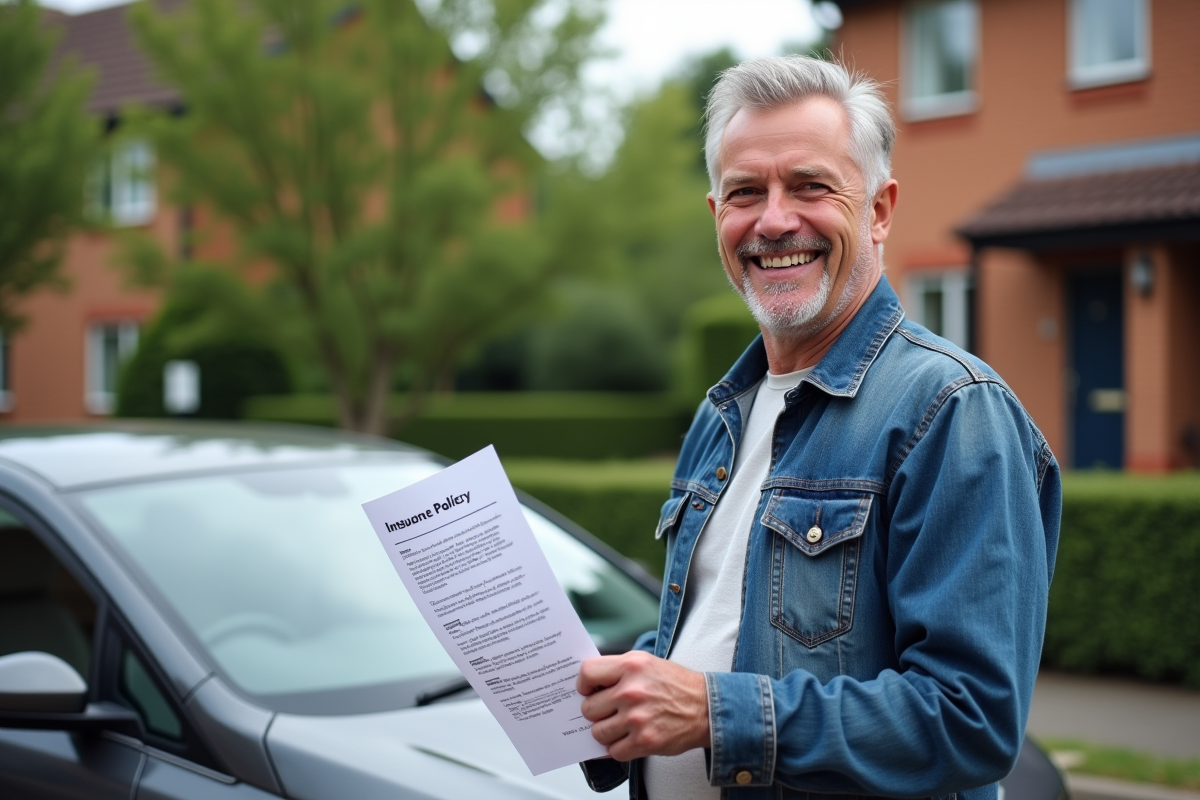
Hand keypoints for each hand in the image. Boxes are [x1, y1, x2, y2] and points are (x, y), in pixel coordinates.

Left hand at [576, 650, 709, 760]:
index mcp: (631, 666)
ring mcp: (637, 717)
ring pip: (598, 732)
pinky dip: (619, 748)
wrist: (706, 708)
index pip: (587, 673)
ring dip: (606, 732)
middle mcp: (631, 690)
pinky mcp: (645, 741)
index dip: (583, 684)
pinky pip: (614, 751)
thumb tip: (589, 683)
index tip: (588, 690)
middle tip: (608, 711)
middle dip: (596, 711)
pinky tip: (629, 738)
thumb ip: (618, 669)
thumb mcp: (646, 662)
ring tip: (619, 726)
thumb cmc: (676, 685)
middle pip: (588, 708)